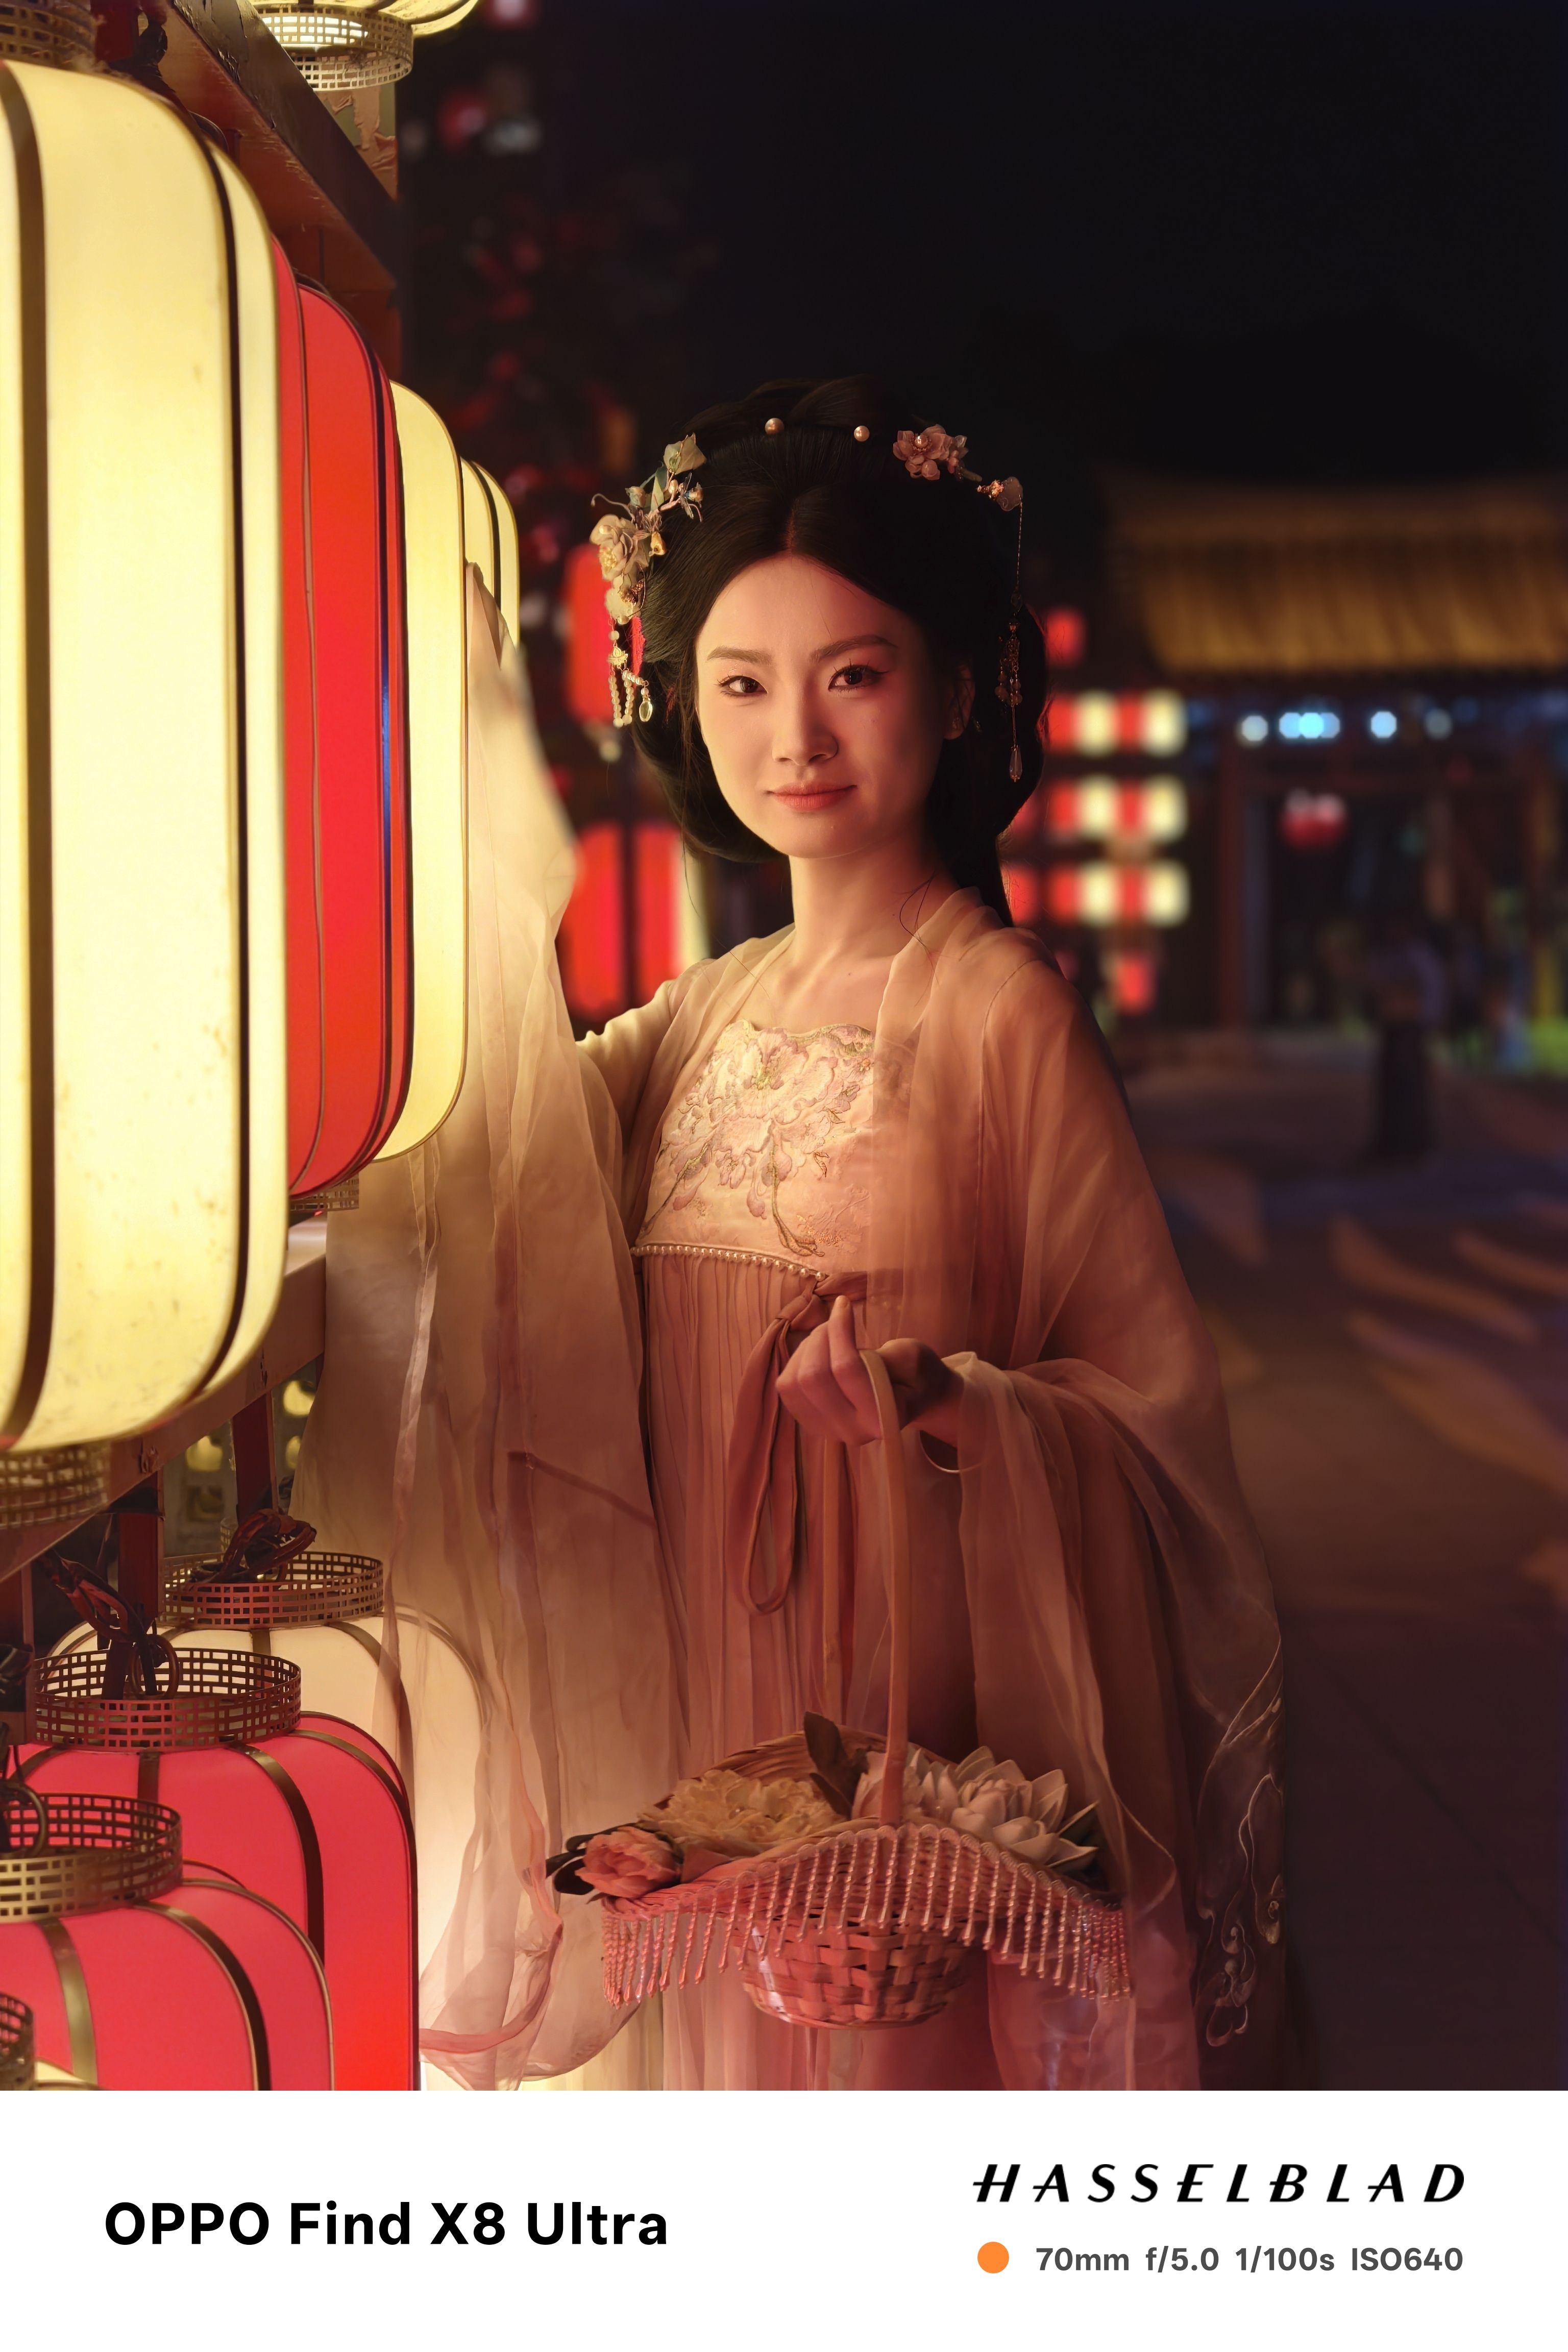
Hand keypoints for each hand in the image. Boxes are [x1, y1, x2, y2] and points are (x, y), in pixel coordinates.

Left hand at [776, 1295, 961, 1446]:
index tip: (843, 1302)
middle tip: (839, 1318)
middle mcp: (852, 1431)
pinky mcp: (811, 1422)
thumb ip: (881, 1354)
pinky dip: (798, 1360)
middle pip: (812, 1378)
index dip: (839, 1329)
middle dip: (821, 1336)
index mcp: (882, 1417)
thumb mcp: (912, 1356)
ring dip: (808, 1347)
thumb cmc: (915, 1372)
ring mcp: (828, 1431)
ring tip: (831, 1335)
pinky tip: (819, 1352)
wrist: (912, 1397)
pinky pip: (786, 1386)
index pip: (846, 1370)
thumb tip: (842, 1338)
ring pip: (793, 1382)